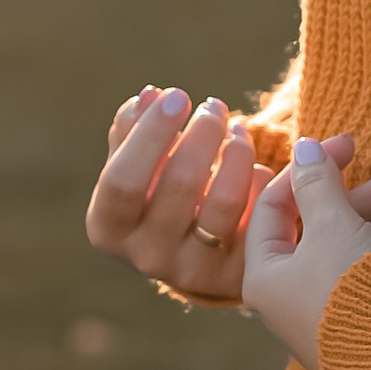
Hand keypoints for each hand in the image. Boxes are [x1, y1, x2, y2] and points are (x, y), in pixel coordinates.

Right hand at [85, 87, 314, 306]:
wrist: (192, 254)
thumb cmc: (154, 194)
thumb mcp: (135, 166)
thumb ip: (134, 130)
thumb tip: (150, 96)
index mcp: (109, 228)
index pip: (122, 180)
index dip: (150, 133)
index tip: (176, 94)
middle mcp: (147, 257)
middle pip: (180, 183)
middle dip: (203, 132)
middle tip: (214, 106)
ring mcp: (193, 271)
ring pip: (224, 201)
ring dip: (236, 151)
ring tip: (238, 129)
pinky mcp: (236, 275)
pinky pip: (258, 216)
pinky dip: (262, 181)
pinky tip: (257, 165)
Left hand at [242, 135, 370, 369]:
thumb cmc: (354, 291)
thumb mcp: (334, 224)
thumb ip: (318, 182)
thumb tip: (304, 146)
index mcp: (262, 279)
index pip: (271, 205)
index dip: (306, 167)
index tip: (344, 145)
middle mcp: (283, 303)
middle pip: (303, 230)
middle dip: (336, 196)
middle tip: (367, 172)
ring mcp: (318, 319)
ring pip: (334, 252)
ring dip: (358, 222)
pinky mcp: (353, 331)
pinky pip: (356, 276)